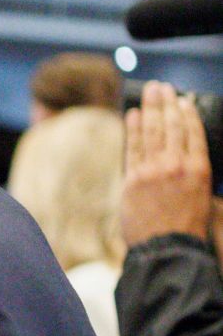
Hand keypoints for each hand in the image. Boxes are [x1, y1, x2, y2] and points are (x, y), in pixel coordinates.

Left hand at [123, 82, 213, 247]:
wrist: (166, 248)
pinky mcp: (134, 179)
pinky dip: (134, 128)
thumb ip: (192, 175)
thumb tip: (183, 158)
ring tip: (150, 92)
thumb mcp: (202, 197)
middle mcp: (178, 165)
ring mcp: (154, 170)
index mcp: (200, 169)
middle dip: (167, 103)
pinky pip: (133, 147)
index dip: (187, 114)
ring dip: (151, 108)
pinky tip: (134, 114)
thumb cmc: (186, 228)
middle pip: (172, 126)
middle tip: (162, 87)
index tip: (183, 101)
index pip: (193, 132)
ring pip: (153, 132)